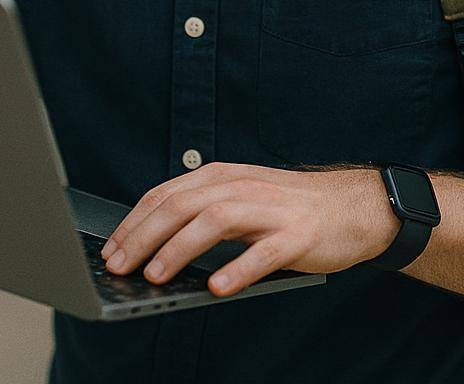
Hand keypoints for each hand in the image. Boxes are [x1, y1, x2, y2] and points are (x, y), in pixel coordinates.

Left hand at [99, 163, 399, 296]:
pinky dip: (237, 269)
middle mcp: (242, 186)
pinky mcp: (297, 235)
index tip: (110, 249)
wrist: (353, 206)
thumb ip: (202, 212)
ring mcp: (270, 209)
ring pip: (215, 222)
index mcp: (222, 176)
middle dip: (144, 236)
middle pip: (182, 206)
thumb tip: (151, 245)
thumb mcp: (240, 198)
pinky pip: (263, 252)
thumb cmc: (288, 208)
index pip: (165, 194)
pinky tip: (217, 287)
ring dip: (180, 249)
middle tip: (120, 266)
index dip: (134, 222)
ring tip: (156, 275)